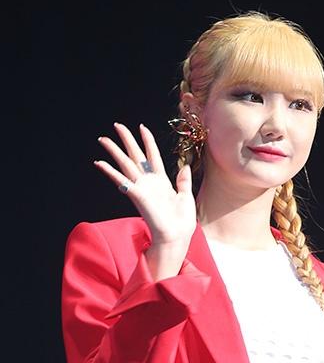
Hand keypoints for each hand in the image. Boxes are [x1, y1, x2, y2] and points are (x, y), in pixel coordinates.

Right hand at [94, 122, 196, 246]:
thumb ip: (184, 181)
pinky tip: (99, 163)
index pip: (153, 155)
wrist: (176, 236)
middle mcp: (149, 182)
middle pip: (135, 155)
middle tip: (117, 125)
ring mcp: (142, 188)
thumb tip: (185, 166)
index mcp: (162, 181)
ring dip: (114, 151)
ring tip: (102, 139)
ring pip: (125, 164)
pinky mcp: (137, 195)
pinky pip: (121, 180)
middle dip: (126, 140)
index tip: (142, 127)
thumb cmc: (181, 221)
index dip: (148, 141)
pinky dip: (110, 172)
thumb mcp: (186, 196)